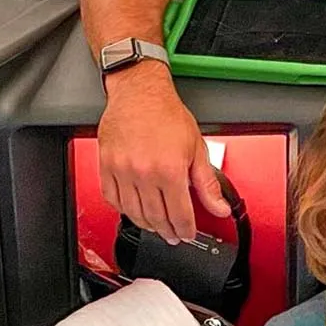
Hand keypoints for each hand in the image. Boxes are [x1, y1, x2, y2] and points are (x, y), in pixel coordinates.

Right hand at [97, 64, 229, 242]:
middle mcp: (144, 173)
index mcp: (169, 169)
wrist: (139, 91)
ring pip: (133, 212)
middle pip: (156, 217)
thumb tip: (219, 207)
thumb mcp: (196, 146)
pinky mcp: (106, 166)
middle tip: (172, 234)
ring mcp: (122, 170)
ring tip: (155, 225)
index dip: (186, 229)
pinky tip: (132, 209)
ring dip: (146, 224)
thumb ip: (207, 182)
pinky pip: (111, 198)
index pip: (180, 214)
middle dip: (167, 231)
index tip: (187, 233)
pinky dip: (122, 209)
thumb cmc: (165, 113)